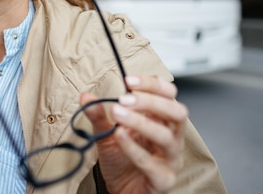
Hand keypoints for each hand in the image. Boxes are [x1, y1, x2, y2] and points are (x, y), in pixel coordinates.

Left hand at [81, 75, 187, 193]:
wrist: (121, 190)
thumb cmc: (121, 160)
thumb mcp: (106, 133)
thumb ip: (98, 115)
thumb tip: (86, 96)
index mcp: (162, 121)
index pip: (168, 95)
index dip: (153, 85)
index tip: (129, 80)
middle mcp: (171, 138)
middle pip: (176, 112)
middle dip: (151, 101)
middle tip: (125, 98)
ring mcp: (170, 159)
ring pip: (166, 136)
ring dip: (141, 121)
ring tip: (118, 113)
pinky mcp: (162, 179)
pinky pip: (152, 163)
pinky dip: (134, 148)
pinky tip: (119, 137)